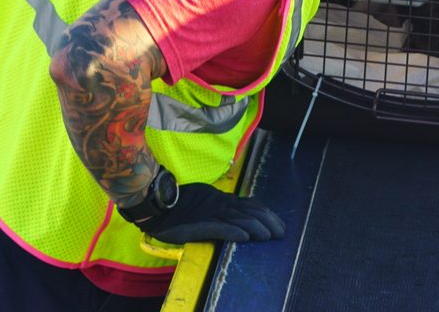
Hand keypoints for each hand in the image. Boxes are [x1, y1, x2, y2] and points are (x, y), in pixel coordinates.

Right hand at [132, 183, 284, 243]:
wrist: (158, 204)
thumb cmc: (180, 203)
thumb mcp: (206, 200)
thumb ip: (222, 206)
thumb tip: (240, 216)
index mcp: (222, 199)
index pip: (251, 204)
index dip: (267, 213)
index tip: (279, 223)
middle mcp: (220, 204)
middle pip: (250, 211)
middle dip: (268, 221)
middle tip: (281, 233)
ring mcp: (211, 213)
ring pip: (239, 219)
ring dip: (256, 228)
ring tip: (268, 236)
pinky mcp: (200, 225)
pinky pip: (220, 228)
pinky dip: (234, 232)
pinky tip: (245, 238)